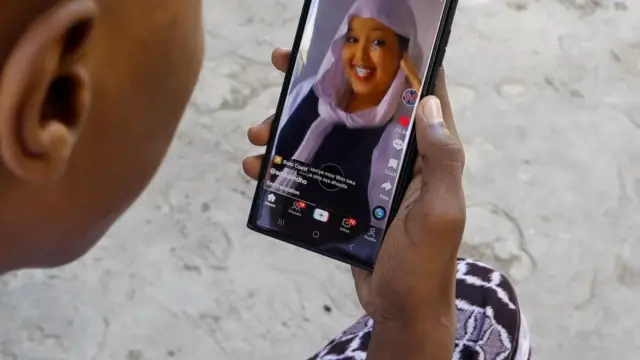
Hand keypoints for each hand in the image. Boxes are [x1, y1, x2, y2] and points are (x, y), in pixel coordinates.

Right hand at [243, 47, 464, 341]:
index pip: (414, 95)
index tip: (358, 40)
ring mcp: (367, 178)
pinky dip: (283, 169)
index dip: (392, 62)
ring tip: (258, 132)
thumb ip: (440, 160)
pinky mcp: (344, 199)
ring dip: (289, 129)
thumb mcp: (438, 211)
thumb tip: (429, 101)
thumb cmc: (424, 265)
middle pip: (359, 108)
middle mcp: (396, 158)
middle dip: (320, 87)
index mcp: (424, 154)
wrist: (399, 310)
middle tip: (283, 68)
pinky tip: (256, 169)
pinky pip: (312, 173)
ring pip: (326, 138)